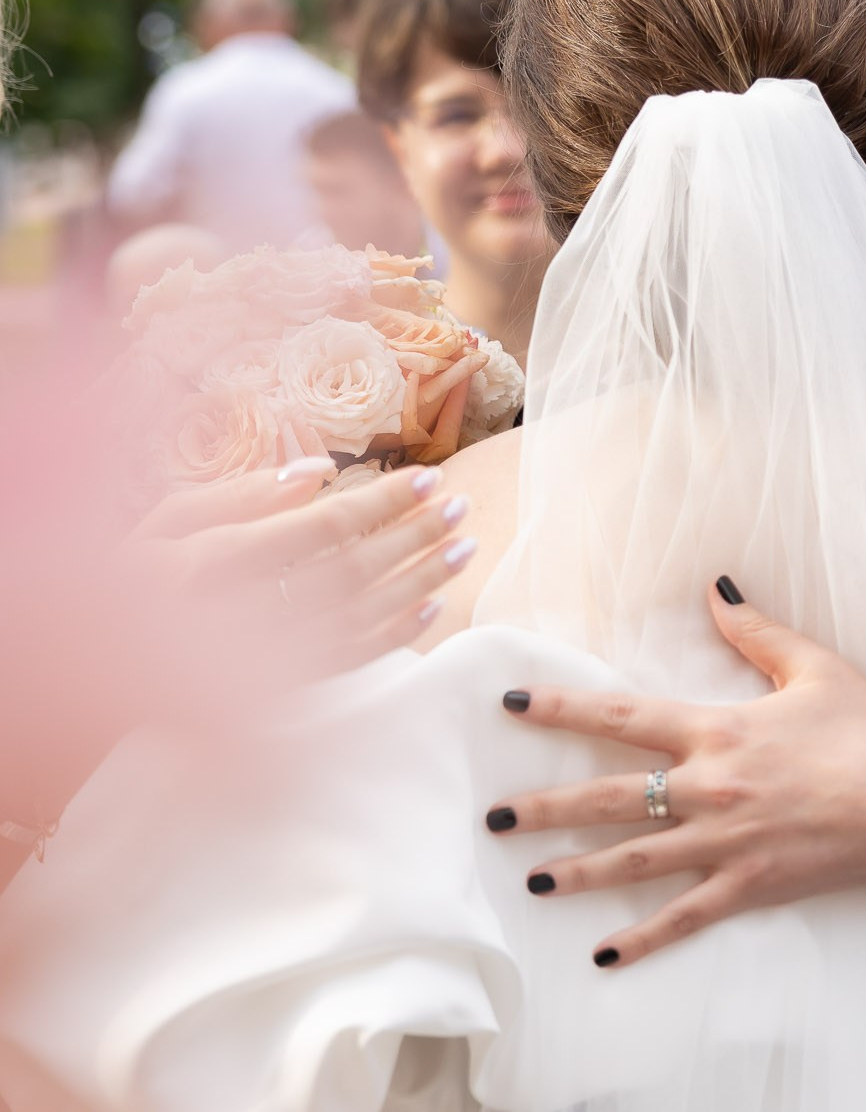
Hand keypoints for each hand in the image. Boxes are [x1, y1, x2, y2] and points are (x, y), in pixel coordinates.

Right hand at [124, 459, 476, 687]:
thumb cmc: (136, 580)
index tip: (430, 479)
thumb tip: (321, 471)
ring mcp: (257, 664)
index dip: (382, 503)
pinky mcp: (273, 696)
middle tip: (463, 507)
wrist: (99, 671)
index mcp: (205, 564)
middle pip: (352, 573)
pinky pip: (350, 665)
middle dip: (414, 537)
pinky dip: (397, 636)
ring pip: (361, 620)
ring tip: (464, 548)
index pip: (319, 528)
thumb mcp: (167, 522)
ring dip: (421, 583)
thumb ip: (240, 493)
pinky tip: (434, 607)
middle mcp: (234, 617)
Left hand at [487, 578, 865, 968]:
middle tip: (494, 818)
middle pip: (610, 797)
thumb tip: (717, 587)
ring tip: (531, 878)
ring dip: (578, 870)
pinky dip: (641, 938)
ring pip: (634, 860)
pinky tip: (602, 953)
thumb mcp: (815, 669)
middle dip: (546, 806)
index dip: (563, 708)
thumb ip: (758, 632)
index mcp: (719, 730)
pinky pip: (684, 915)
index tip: (512, 705)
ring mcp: (726, 841)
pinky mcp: (749, 884)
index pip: (623, 716)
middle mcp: (709, 786)